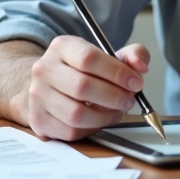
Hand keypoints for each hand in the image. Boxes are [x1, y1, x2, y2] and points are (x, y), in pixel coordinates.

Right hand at [26, 35, 149, 140]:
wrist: (48, 86)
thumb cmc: (81, 71)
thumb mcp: (106, 55)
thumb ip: (131, 55)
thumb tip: (141, 66)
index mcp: (62, 47)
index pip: (89, 59)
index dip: (117, 73)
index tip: (135, 83)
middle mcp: (45, 69)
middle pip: (82, 87)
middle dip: (114, 97)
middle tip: (129, 100)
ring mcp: (38, 96)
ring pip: (76, 113)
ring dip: (104, 117)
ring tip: (116, 112)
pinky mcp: (39, 120)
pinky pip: (70, 131)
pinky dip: (91, 129)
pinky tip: (99, 120)